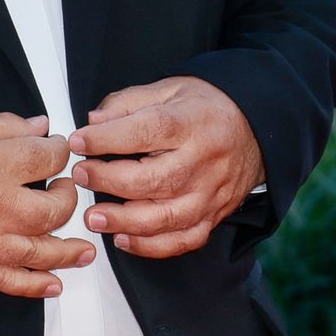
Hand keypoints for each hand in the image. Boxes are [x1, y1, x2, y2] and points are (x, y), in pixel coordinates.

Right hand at [0, 112, 93, 299]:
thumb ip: (7, 126)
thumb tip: (41, 127)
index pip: (49, 158)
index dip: (60, 150)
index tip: (58, 149)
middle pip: (53, 210)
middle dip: (67, 198)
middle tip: (63, 189)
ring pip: (40, 251)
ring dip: (67, 251)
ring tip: (85, 250)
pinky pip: (8, 280)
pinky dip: (34, 285)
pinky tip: (54, 285)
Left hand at [66, 77, 263, 259]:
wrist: (256, 128)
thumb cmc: (207, 108)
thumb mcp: (169, 89)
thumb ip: (128, 103)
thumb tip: (93, 123)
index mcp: (190, 122)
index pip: (144, 132)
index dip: (106, 139)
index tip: (79, 141)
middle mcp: (202, 160)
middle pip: (153, 179)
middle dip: (109, 180)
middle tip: (81, 175)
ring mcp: (210, 193)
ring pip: (167, 217)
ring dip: (125, 221)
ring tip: (94, 217)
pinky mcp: (213, 215)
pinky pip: (183, 240)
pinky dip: (151, 246)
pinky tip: (124, 238)